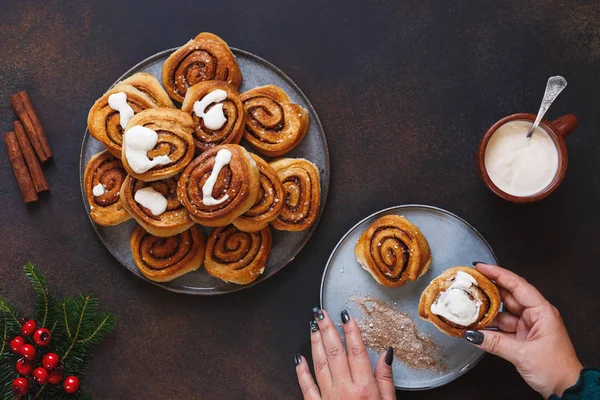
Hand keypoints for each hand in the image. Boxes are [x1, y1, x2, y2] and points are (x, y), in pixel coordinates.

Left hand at [295, 308, 395, 399]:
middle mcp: (344, 390)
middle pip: (335, 352)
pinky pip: (306, 387)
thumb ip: (386, 380)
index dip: (351, 331)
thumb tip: (386, 354)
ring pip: (319, 364)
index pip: (356, 351)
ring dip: (315, 343)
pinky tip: (298, 358)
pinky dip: (301, 371)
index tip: (345, 314)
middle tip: (321, 312)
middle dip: (327, 329)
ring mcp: (328, 398)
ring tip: (312, 326)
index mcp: (364, 388)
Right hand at [467, 263, 582, 398]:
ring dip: (486, 311)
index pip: (517, 285)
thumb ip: (494, 343)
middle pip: (507, 296)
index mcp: (542, 311)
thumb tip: (473, 335)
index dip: (498, 274)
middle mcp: (535, 315)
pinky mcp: (522, 336)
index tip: (480, 267)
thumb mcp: (523, 354)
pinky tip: (476, 327)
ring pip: (502, 312)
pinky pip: (502, 327)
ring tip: (467, 307)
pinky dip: (489, 327)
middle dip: (488, 289)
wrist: (566, 389)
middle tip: (469, 283)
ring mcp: (528, 325)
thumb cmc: (557, 369)